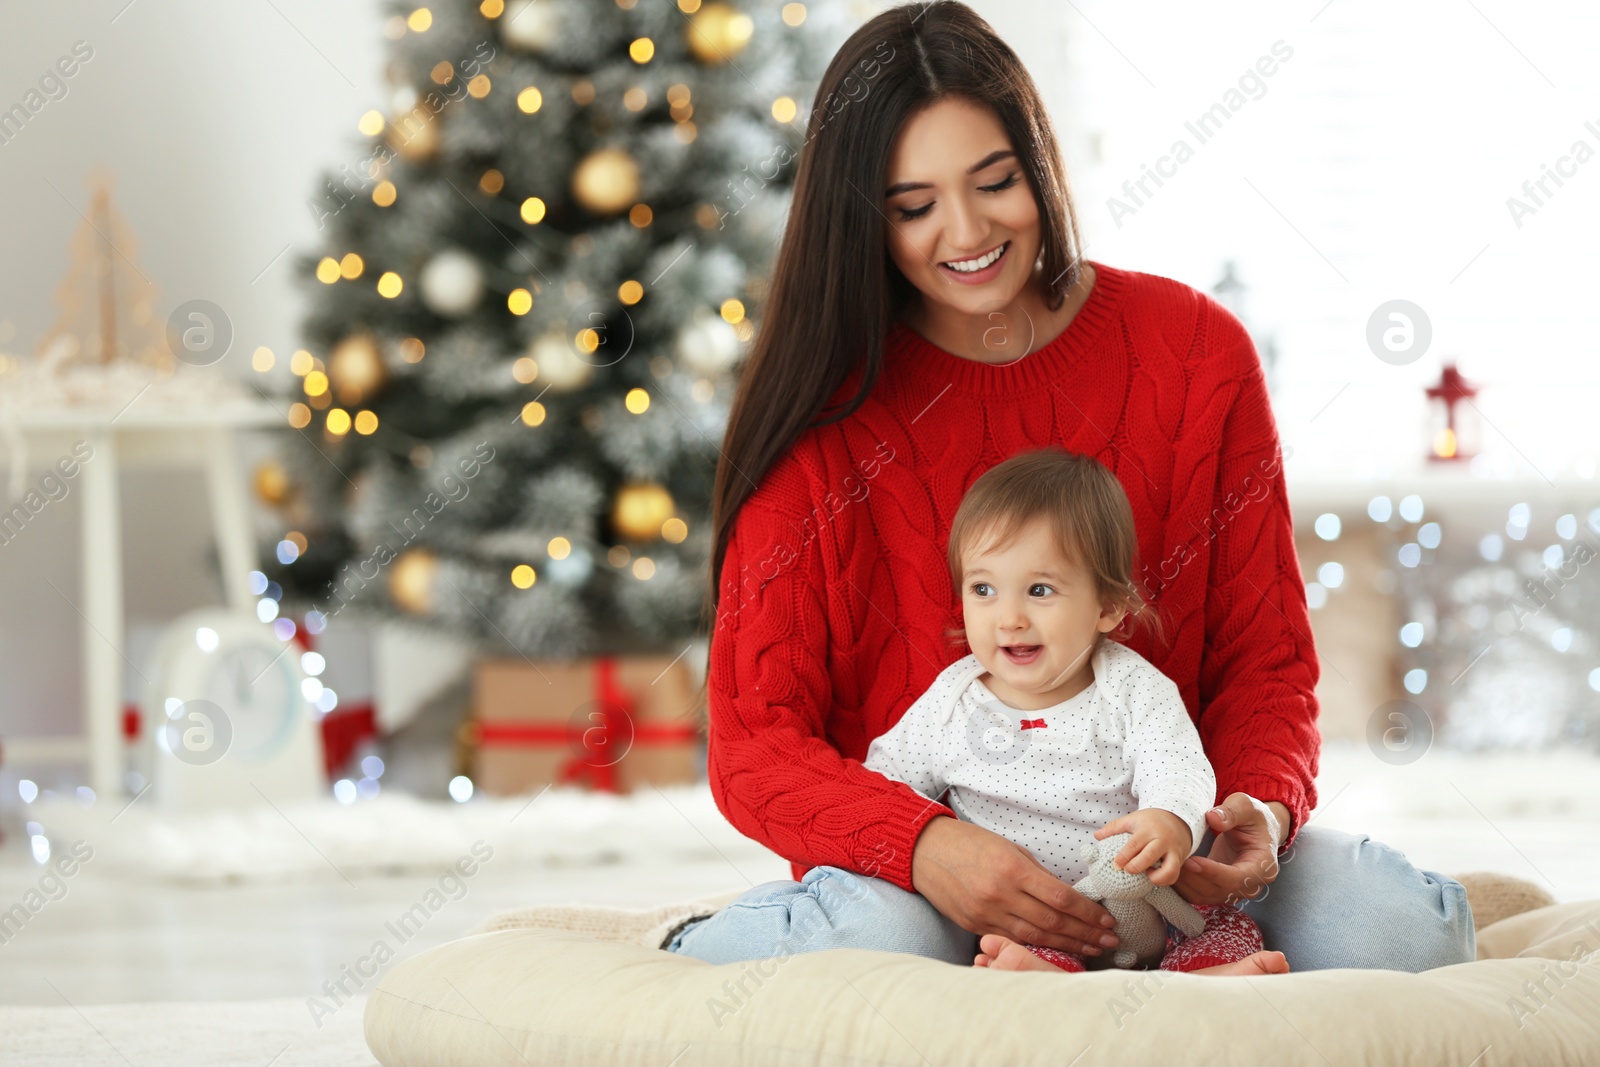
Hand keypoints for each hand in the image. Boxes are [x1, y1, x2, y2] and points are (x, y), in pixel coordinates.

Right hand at [911, 816, 1121, 956]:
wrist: (925, 851)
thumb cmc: (969, 843)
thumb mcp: (1008, 848)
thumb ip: (1036, 874)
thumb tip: (1066, 897)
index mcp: (1012, 870)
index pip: (1061, 898)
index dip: (1088, 913)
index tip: (1107, 921)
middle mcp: (1001, 895)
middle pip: (1053, 922)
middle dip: (1086, 934)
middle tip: (1109, 942)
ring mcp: (986, 914)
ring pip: (1036, 937)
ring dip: (1068, 945)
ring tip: (1091, 950)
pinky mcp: (975, 926)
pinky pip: (1012, 940)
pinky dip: (1037, 947)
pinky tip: (1056, 951)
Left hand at [1092, 808, 1191, 886]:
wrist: (1178, 819)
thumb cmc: (1150, 821)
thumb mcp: (1132, 819)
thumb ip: (1114, 827)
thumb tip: (1096, 836)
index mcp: (1148, 829)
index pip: (1134, 844)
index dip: (1123, 857)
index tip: (1115, 865)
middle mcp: (1162, 840)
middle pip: (1150, 856)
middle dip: (1135, 867)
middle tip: (1126, 870)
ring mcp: (1173, 851)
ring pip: (1169, 870)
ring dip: (1155, 878)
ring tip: (1145, 875)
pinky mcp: (1180, 860)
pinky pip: (1173, 875)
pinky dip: (1163, 880)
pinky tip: (1153, 876)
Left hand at [1173, 792, 1284, 905]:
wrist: (1256, 830)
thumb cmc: (1253, 817)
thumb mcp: (1246, 806)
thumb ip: (1232, 811)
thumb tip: (1213, 818)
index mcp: (1263, 866)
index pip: (1237, 878)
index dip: (1213, 872)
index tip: (1191, 861)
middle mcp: (1251, 885)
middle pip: (1219, 891)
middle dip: (1193, 879)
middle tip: (1171, 863)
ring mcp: (1234, 891)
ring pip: (1206, 896)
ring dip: (1184, 884)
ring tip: (1165, 866)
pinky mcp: (1220, 890)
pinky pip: (1199, 895)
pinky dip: (1182, 887)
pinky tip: (1168, 871)